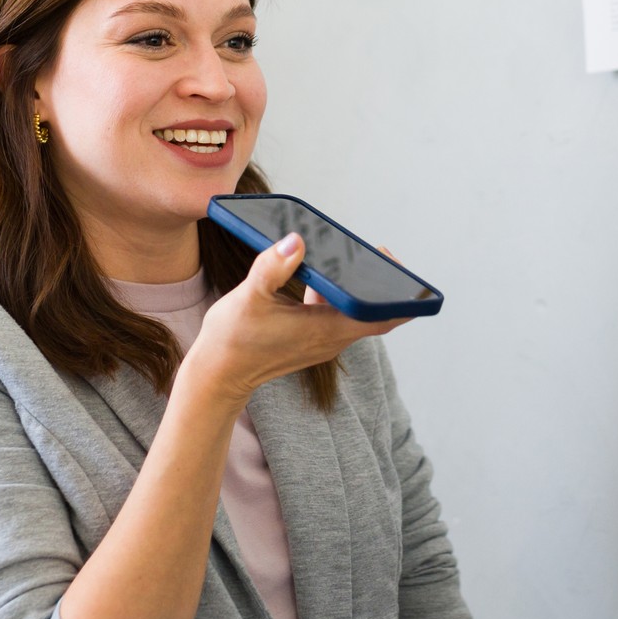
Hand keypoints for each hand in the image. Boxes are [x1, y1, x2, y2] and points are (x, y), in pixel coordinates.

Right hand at [181, 232, 407, 411]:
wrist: (217, 376)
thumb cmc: (232, 341)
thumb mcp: (249, 297)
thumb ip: (273, 267)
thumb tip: (296, 242)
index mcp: (326, 330)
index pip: (383, 316)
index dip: (401, 294)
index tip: (392, 263)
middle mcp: (332, 339)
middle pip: (375, 312)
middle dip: (380, 283)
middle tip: (373, 252)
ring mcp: (323, 341)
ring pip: (354, 312)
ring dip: (355, 287)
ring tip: (345, 256)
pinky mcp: (311, 340)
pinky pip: (335, 315)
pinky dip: (334, 295)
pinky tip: (316, 274)